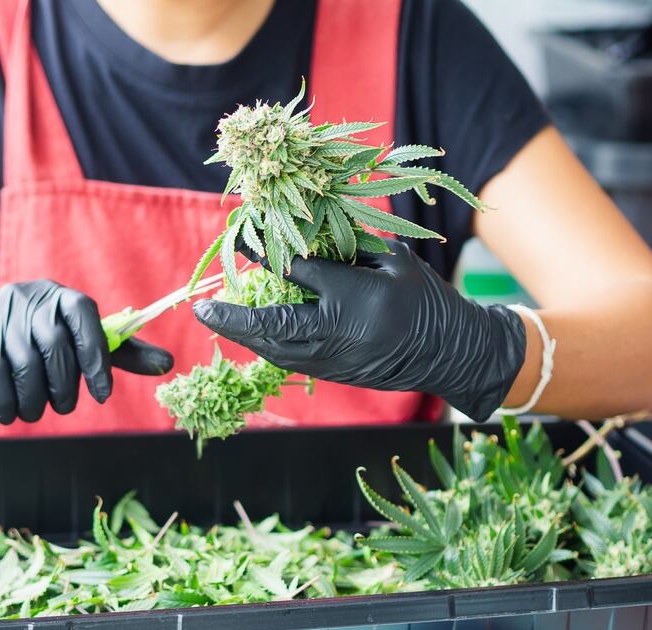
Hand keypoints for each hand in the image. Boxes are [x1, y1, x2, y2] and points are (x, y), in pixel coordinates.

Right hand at [0, 280, 172, 423]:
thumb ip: (120, 353)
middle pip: (57, 349)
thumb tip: (168, 364)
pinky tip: (10, 411)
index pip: (85, 316)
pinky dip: (7, 405)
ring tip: (37, 411)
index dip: (97, 357)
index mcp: (61, 297)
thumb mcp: (77, 343)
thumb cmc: (33, 345)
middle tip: (65, 407)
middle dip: (64, 389)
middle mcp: (31, 300)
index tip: (103, 394)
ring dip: (36, 402)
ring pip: (27, 369)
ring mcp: (0, 319)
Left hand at [193, 240, 525, 420]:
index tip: (244, 234)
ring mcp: (334, 359)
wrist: (450, 353)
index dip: (268, 251)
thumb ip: (349, 248)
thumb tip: (303, 234)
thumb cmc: (423, 298)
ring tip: (215, 318)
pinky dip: (263, 346)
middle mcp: (339, 331)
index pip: (299, 271)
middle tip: (201, 306)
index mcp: (356, 297)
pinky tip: (248, 334)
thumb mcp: (392, 260)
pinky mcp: (333, 374)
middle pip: (274, 324)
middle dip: (234, 317)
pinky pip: (288, 361)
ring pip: (275, 350)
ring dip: (242, 335)